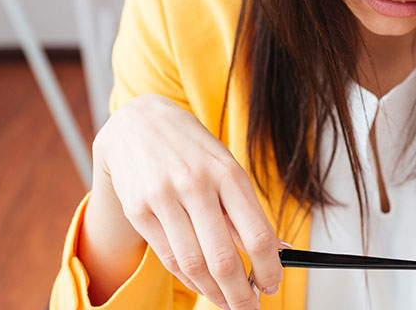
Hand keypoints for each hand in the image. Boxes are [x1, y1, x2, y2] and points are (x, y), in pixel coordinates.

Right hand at [93, 94, 283, 309]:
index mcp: (228, 173)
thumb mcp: (226, 168)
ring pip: (193, 264)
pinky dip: (189, 279)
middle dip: (241, 293)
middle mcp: (196, 185)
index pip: (257, 235)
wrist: (138, 122)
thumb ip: (246, 211)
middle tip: (250, 307)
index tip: (273, 285)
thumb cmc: (191, 149)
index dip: (269, 269)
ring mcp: (163, 198)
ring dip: (214, 293)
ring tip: (228, 302)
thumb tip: (277, 252)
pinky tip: (202, 285)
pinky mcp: (138, 210)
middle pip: (223, 258)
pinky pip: (168, 258)